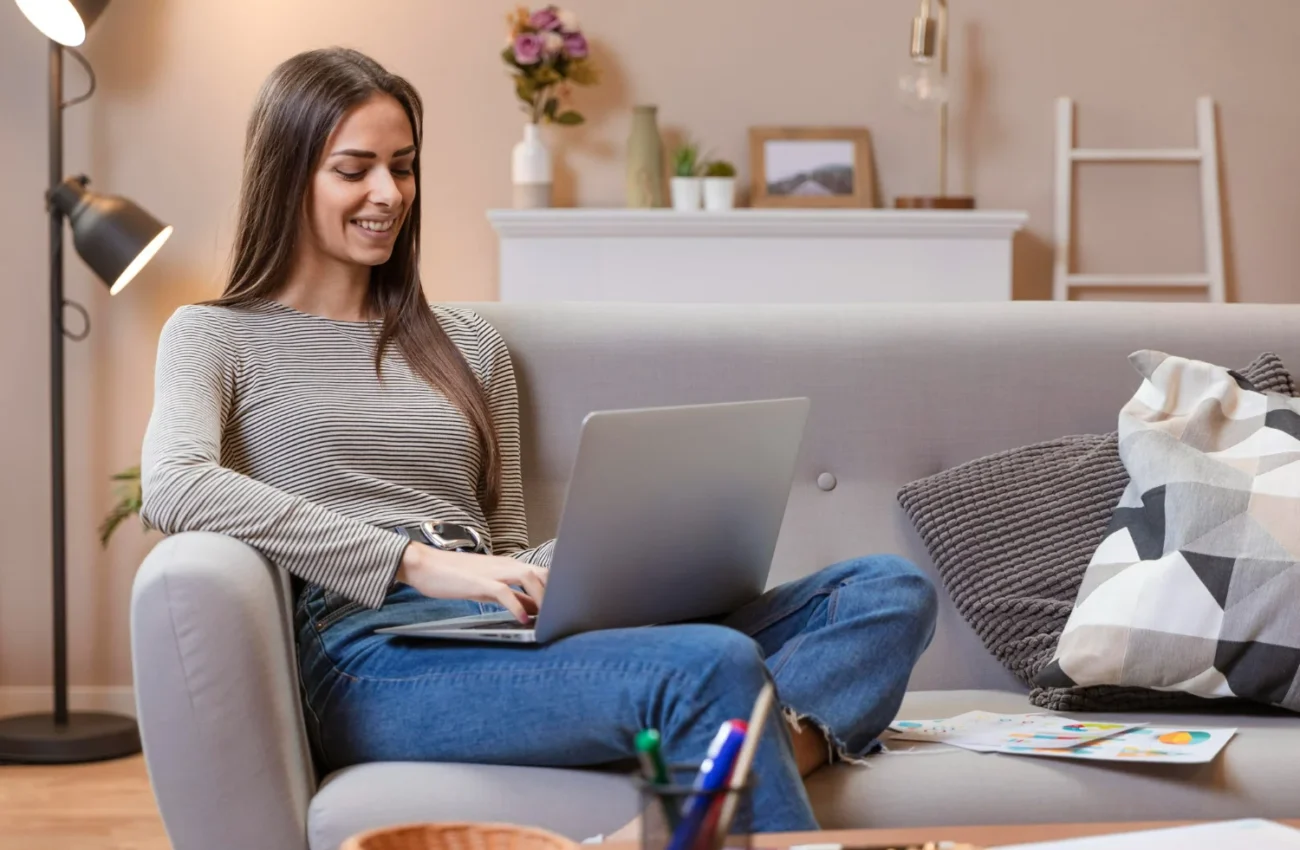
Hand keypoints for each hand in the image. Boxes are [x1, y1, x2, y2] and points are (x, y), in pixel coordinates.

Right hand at [396, 543, 546, 623]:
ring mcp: (493, 572)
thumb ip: (513, 596)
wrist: (425, 565)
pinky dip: (517, 605)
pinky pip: (504, 591)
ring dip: (542, 596)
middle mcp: (505, 565)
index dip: (557, 588)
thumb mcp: (489, 587)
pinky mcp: (480, 582)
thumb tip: (535, 609)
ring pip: (528, 576)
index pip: (542, 573)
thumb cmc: (455, 577)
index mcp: (508, 566)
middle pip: (541, 572)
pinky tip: (524, 619)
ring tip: (549, 616)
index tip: (565, 607)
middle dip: (555, 591)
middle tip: (561, 613)